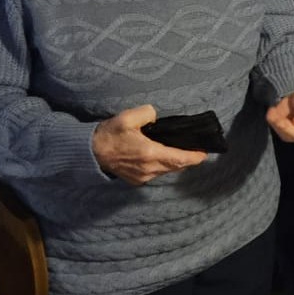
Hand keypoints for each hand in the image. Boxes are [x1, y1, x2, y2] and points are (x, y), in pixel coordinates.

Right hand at [93, 104, 207, 184]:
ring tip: (178, 152)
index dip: (194, 157)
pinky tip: (159, 158)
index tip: (204, 153)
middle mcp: (149, 168)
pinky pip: (155, 174)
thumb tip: (155, 116)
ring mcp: (143, 177)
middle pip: (175, 166)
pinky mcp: (137, 181)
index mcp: (149, 153)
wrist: (89, 153)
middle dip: (186, 159)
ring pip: (166, 171)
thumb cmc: (108, 135)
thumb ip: (146, 113)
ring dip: (173, 163)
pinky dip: (161, 167)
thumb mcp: (126, 118)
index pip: (179, 158)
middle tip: (195, 151)